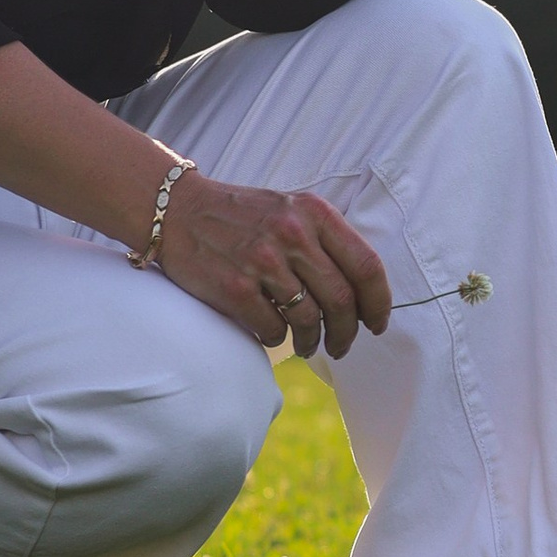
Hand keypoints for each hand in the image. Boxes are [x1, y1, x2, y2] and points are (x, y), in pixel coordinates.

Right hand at [149, 170, 390, 359]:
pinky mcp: (235, 287)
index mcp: (315, 212)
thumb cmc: (242, 217)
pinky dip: (277, 339)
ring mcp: (263, 261)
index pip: (366, 266)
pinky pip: (273, 329)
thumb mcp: (291, 209)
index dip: (379, 303)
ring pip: (309, 319)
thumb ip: (326, 240)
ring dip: (313, 342)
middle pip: (342, 300)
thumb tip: (363, 294)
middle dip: (347, 332)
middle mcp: (292, 234)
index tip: (377, 323)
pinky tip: (273, 334)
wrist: (177, 210)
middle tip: (342, 346)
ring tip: (309, 346)